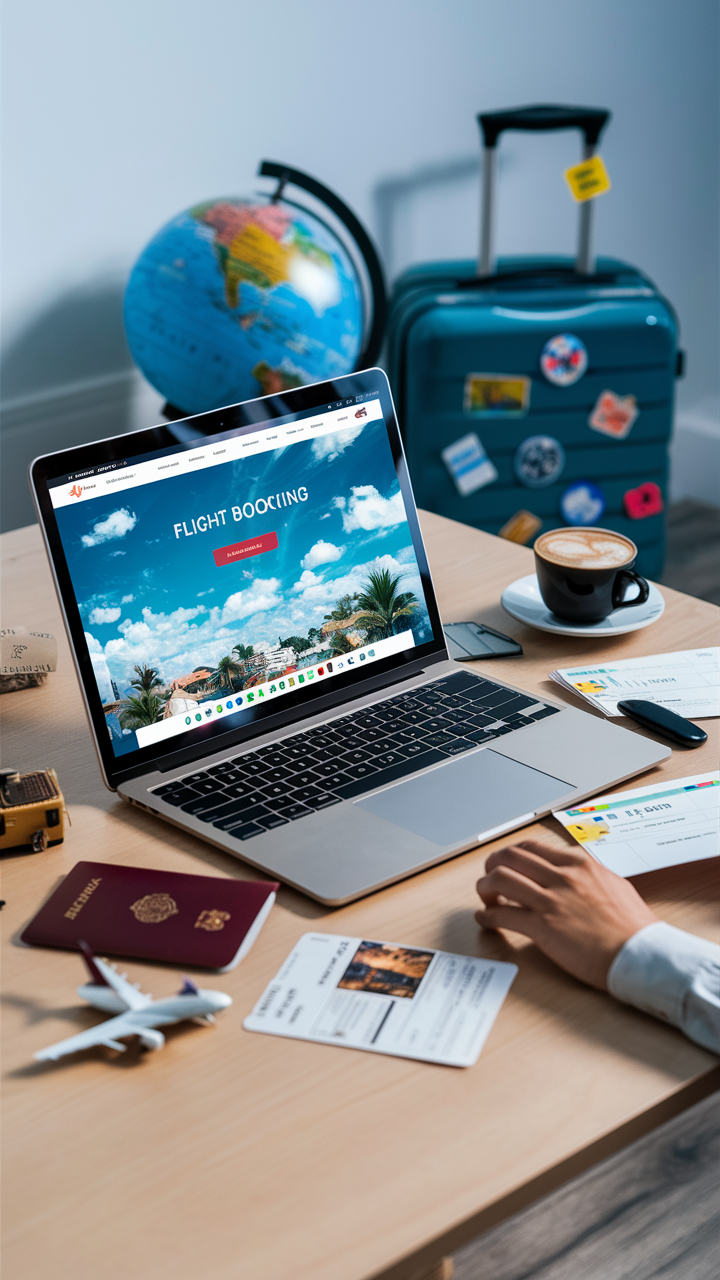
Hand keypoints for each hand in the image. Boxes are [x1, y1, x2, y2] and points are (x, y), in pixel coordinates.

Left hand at [475, 839, 657, 989]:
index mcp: (579, 865)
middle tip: (489, 879)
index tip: (507, 866)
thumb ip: (589, 877)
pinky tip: (486, 921)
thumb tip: (577, 877)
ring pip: (500, 879)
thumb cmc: (634, 928)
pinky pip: (502, 915)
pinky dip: (487, 917)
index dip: (512, 856)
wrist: (641, 955)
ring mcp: (551, 900)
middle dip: (492, 866)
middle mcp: (562, 877)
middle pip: (509, 856)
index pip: (531, 847)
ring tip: (486, 900)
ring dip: (485, 888)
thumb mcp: (614, 886)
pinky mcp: (543, 927)